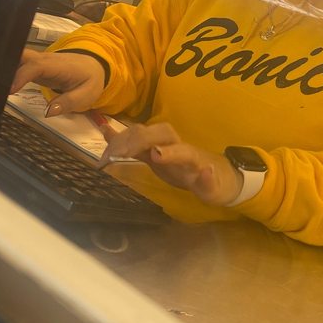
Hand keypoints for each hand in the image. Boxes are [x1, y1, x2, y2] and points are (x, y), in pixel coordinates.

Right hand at [11, 48, 105, 115]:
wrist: (94, 66)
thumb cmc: (90, 80)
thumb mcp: (87, 95)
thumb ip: (69, 102)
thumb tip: (49, 111)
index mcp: (58, 65)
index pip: (36, 66)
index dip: (21, 76)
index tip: (10, 90)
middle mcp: (45, 59)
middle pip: (21, 56)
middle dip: (4, 65)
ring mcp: (38, 61)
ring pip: (17, 58)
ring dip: (3, 68)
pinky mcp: (33, 66)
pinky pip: (17, 65)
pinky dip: (6, 71)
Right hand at [97, 122, 242, 205]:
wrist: (218, 175)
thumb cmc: (216, 185)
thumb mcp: (215, 190)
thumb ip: (209, 183)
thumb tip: (207, 171)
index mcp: (192, 157)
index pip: (181, 150)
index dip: (168, 151)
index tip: (154, 156)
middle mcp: (175, 144)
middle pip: (152, 134)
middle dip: (132, 143)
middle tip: (112, 159)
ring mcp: (162, 144)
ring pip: (139, 133)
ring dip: (120, 142)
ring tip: (104, 158)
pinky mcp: (152, 148)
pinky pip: (134, 139)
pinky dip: (120, 136)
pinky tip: (104, 132)